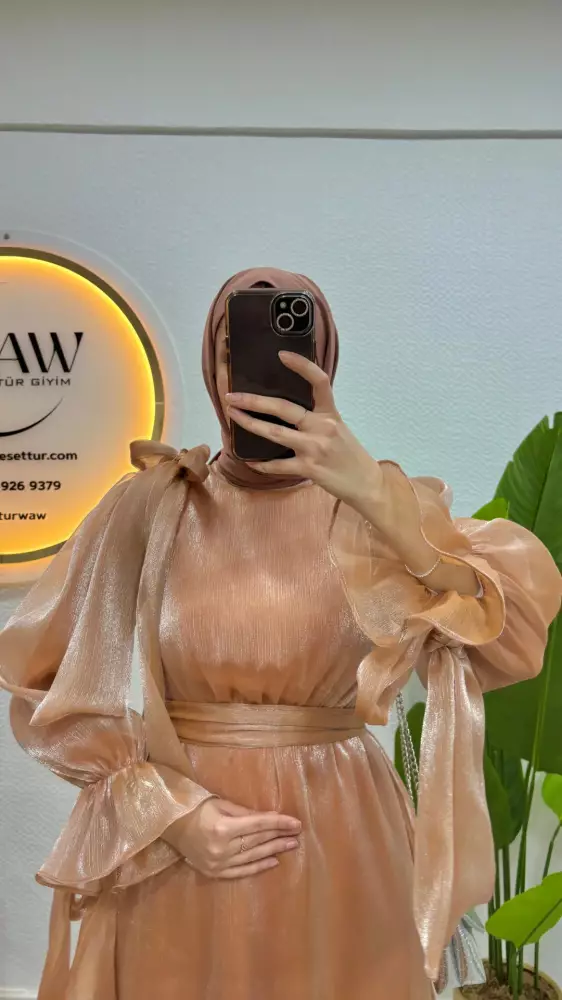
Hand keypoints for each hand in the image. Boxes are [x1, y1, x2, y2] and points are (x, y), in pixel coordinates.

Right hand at [162, 797, 301, 879]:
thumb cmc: (197, 809)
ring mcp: (218, 863)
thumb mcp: (221, 805)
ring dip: (273, 851)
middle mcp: (222, 848)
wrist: (171, 825)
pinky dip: (258, 868)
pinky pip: (240, 871)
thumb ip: (245, 814)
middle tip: (297, 834)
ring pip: (252, 857)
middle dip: (279, 836)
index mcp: (223, 828)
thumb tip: (270, 818)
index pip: (258, 825)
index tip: (296, 823)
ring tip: (290, 846)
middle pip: (257, 841)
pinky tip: (273, 862)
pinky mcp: (214, 872)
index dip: (279, 823)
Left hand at [225, 351, 382, 508]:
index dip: (302, 366)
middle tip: (231, 396)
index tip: (281, 355)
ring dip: (250, 424)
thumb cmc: (349, 454)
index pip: (319, 382)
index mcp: (330, 413)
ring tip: (233, 416)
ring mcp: (314, 448)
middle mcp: (322, 427)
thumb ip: (317, 416)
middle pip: (284, 408)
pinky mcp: (308, 469)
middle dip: (254, 401)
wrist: (365, 483)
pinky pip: (278, 465)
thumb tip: (286, 407)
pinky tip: (249, 460)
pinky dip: (261, 464)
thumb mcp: (338, 428)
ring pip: (275, 433)